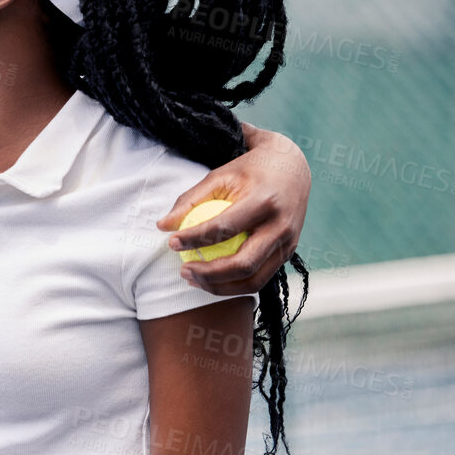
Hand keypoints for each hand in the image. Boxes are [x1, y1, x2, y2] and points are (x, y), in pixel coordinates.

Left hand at [156, 123, 307, 296]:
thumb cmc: (249, 171)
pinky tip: (211, 280)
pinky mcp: (289, 253)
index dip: (195, 239)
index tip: (171, 243)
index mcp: (264, 201)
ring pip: (254, 280)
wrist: (292, 167)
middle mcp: (281, 226)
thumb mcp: (220, 176)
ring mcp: (289, 243)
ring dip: (220, 287)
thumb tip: (162, 226)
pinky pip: (260, 279)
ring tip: (193, 279)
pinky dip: (234, 285)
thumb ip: (190, 200)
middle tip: (183, 270)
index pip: (225, 228)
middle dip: (209, 274)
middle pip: (243, 263)